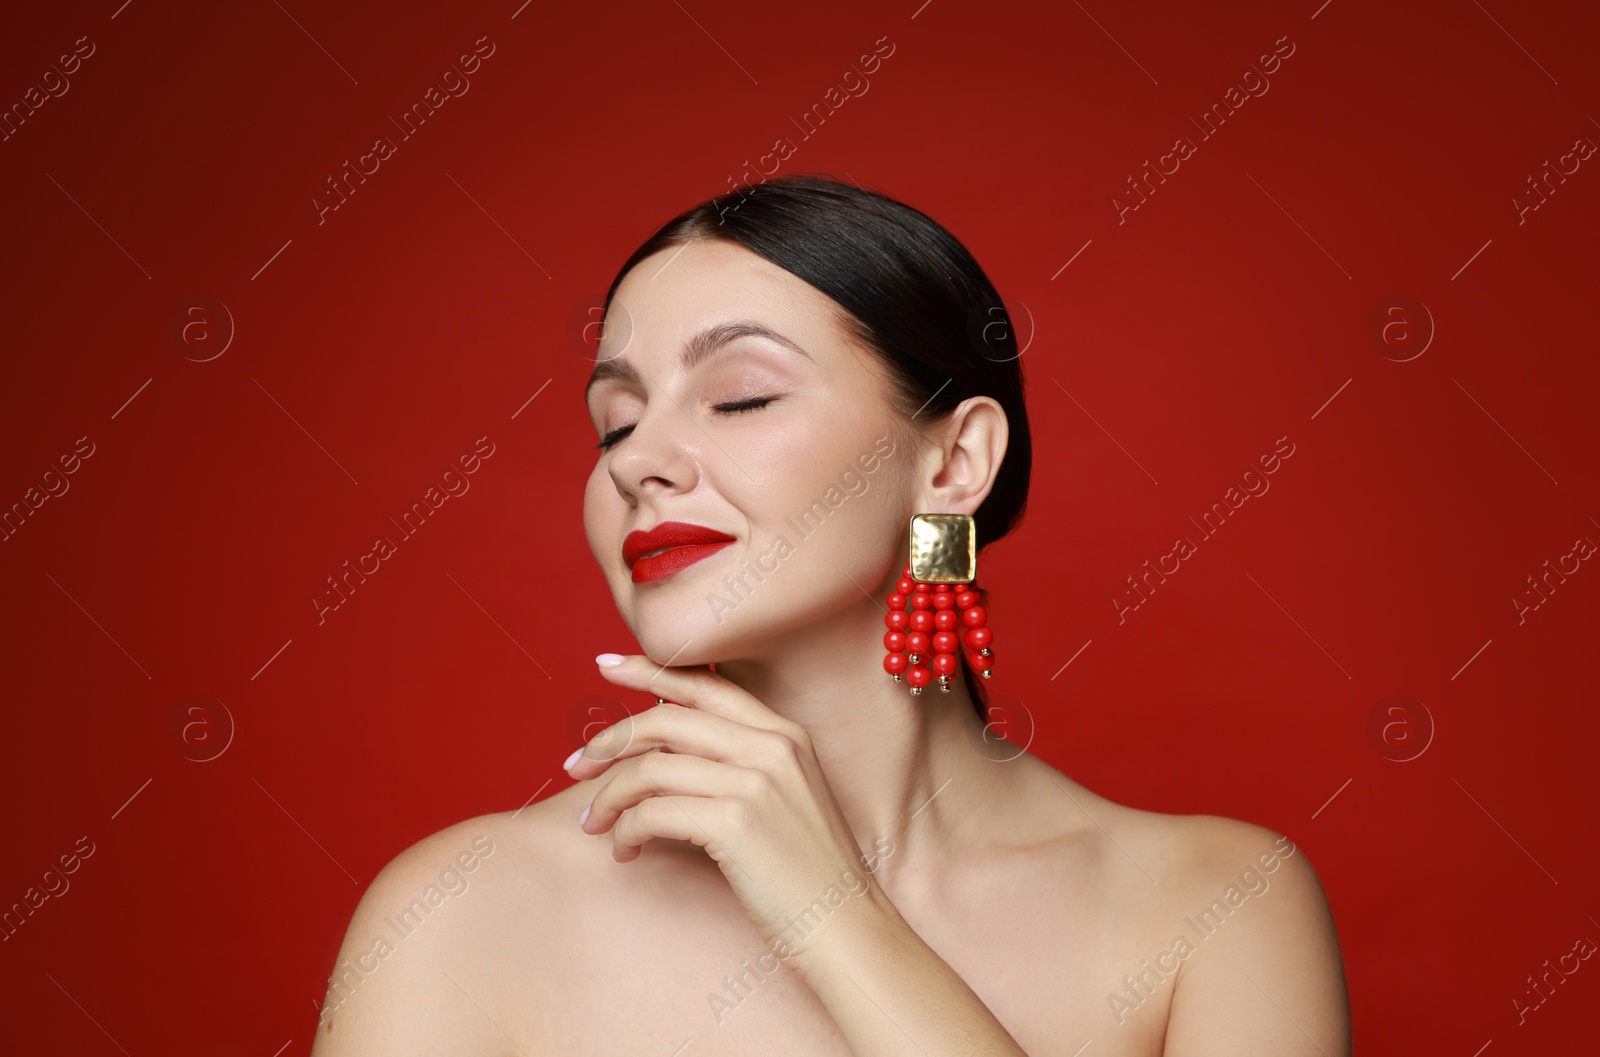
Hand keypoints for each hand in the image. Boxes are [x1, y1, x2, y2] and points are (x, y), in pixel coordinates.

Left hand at [568, 653, 888, 956]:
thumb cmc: (808, 875)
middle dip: (609, 742)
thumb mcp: (787, 799)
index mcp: (785, 733)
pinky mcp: (735, 823)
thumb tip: (664, 756)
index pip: (704, 686)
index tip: (605, 666)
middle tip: (575, 767)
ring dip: (608, 797)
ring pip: (650, 768)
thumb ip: (741, 765)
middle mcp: (772, 747)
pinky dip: (625, 831)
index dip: (649, 670)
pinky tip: (625, 852)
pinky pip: (652, 812)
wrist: (846, 929)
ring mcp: (756, 782)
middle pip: (664, 721)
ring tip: (593, 825)